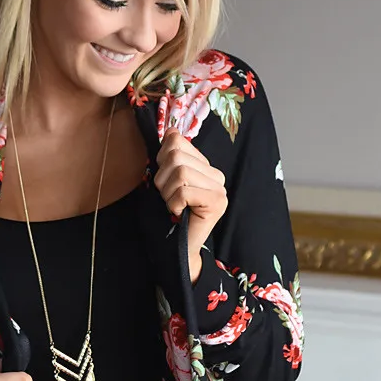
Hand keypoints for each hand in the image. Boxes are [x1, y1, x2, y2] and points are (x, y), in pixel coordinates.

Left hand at [155, 127, 227, 281]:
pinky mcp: (217, 202)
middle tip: (168, 197)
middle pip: (175, 155)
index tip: (165, 182)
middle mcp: (215, 174)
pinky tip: (178, 213)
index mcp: (203, 165)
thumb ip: (168, 157)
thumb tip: (170, 131)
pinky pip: (184, 191)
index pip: (176, 140)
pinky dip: (173, 203)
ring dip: (167, 193)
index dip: (161, 161)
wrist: (178, 249)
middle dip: (162, 179)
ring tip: (174, 206)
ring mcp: (219, 188)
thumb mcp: (164, 182)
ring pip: (180, 172)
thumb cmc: (168, 217)